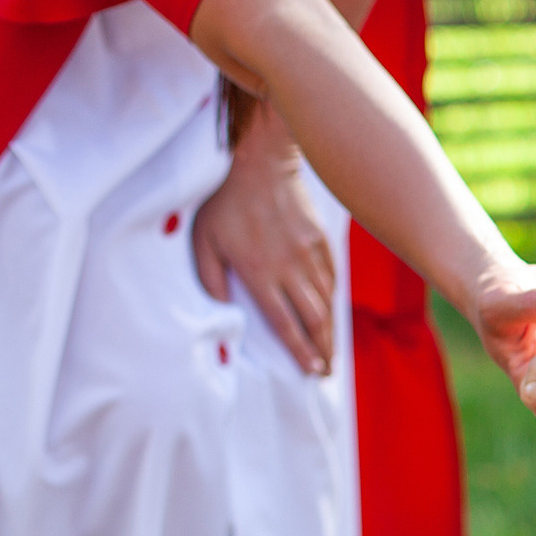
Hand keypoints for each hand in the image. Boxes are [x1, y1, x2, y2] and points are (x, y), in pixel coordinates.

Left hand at [192, 121, 335, 375]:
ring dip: (330, 332)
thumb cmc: (225, 202)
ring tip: (329, 352)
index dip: (299, 351)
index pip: (285, 322)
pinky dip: (332, 302)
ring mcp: (310, 255)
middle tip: (324, 373)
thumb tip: (223, 315)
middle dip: (321, 350)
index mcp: (260, 272)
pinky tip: (330, 314)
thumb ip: (211, 280)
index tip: (310, 371)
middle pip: (314, 319)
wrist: (261, 163)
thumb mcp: (203, 241)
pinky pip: (331, 280)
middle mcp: (291, 268)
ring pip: (327, 303)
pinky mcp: (321, 242)